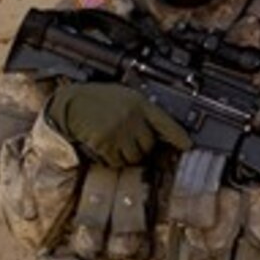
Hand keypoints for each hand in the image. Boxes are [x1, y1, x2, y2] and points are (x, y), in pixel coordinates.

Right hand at [47, 82, 190, 166]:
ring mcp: (120, 130)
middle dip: (140, 147)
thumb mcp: (125, 98)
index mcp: (140, 103)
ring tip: (114, 140)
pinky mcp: (106, 142)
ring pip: (134, 157)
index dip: (178, 136)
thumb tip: (158, 133)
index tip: (188, 145)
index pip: (166, 122)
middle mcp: (133, 116)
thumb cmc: (98, 100)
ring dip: (126, 155)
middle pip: (149, 146)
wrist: (72, 103)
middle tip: (126, 138)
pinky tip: (103, 145)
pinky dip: (111, 159)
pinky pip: (116, 161)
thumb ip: (142, 112)